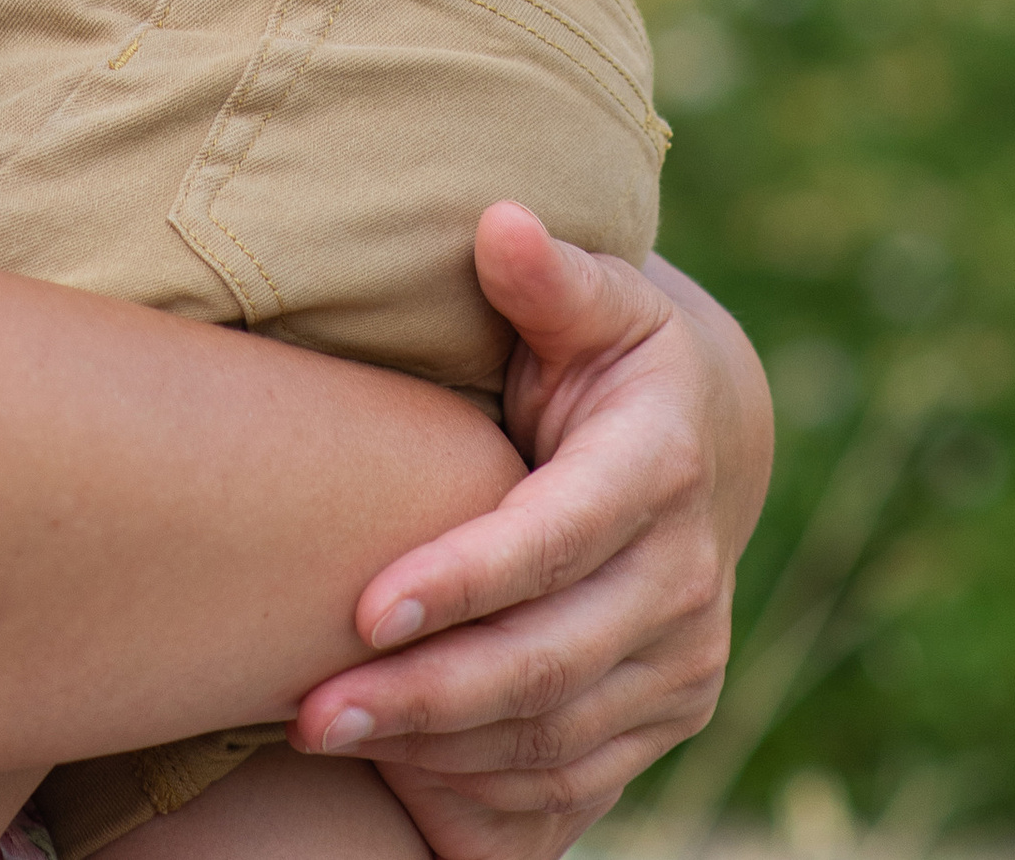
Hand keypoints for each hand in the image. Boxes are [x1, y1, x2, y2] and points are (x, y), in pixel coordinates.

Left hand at [286, 205, 772, 859]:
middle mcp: (687, 575)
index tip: (366, 607)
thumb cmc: (612, 346)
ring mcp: (684, 659)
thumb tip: (500, 224)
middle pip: (550, 661)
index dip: (467, 579)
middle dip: (426, 694)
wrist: (705, 434)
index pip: (559, 537)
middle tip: (309, 710)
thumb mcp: (597, 293)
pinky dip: (483, 789)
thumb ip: (546, 275)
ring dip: (438, 749)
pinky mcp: (668, 713)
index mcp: (662, 462)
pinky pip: (573, 780)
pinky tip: (394, 773)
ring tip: (322, 732)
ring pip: (554, 736)